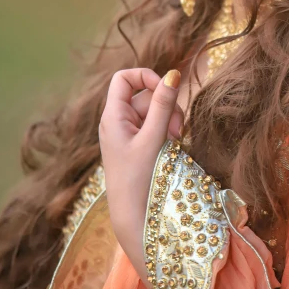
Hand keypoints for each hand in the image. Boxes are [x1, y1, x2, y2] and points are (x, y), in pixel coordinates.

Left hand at [99, 67, 182, 283]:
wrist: (133, 215)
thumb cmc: (139, 178)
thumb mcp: (154, 138)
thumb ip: (164, 105)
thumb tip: (174, 74)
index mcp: (113, 116)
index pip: (124, 78)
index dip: (146, 76)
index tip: (166, 88)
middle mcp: (118, 120)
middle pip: (146, 95)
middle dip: (166, 106)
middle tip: (175, 129)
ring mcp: (129, 132)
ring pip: (155, 110)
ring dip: (170, 120)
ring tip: (174, 140)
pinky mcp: (139, 143)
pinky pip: (156, 125)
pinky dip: (167, 131)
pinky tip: (172, 145)